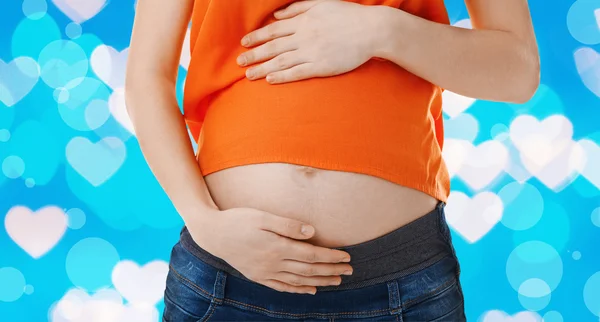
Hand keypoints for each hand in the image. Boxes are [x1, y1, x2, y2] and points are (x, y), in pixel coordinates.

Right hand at [187, 207, 352, 294]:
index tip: (346, 256)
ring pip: (299, 281)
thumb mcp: (262, 216)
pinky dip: (299, 289)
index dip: (331, 257)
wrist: (212, 234)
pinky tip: (310, 290)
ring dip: (320, 281)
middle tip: (350, 271)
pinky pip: (283, 287)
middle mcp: (273, 264)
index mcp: (277, 248)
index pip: (312, 255)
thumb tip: (311, 232)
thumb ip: (287, 225)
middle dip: (331, 271)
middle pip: (309, 270)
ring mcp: (265, 273)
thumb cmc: (238, 220)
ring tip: (337, 281)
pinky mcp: (258, 276)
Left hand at [236, 0, 379, 83]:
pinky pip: (298, 73)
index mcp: (303, 21)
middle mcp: (304, 37)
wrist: (372, 30)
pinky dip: (283, 76)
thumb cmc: (348, 15)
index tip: (244, 43)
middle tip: (239, 62)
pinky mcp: (322, 67)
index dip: (257, 37)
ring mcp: (312, 53)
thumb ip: (297, 8)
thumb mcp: (321, 3)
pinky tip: (270, 80)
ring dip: (263, 68)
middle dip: (254, 55)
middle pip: (273, 47)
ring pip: (281, 62)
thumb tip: (277, 15)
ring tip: (248, 75)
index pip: (274, 30)